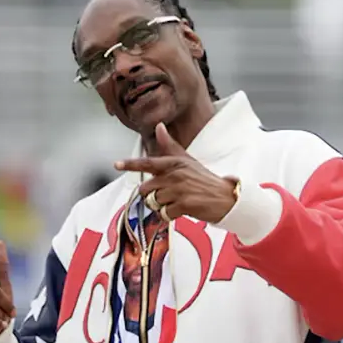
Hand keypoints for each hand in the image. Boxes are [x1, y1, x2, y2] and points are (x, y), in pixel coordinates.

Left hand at [114, 123, 237, 222]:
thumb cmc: (204, 180)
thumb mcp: (188, 160)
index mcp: (175, 162)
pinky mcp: (184, 204)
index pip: (149, 162)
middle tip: (167, 195)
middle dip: (152, 195)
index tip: (117, 164)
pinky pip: (164, 214)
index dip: (131, 164)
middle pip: (146, 189)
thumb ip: (170, 146)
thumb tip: (159, 126)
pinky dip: (170, 215)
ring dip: (162, 206)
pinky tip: (181, 210)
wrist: (226, 198)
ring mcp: (179, 190)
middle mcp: (175, 174)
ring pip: (154, 202)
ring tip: (176, 202)